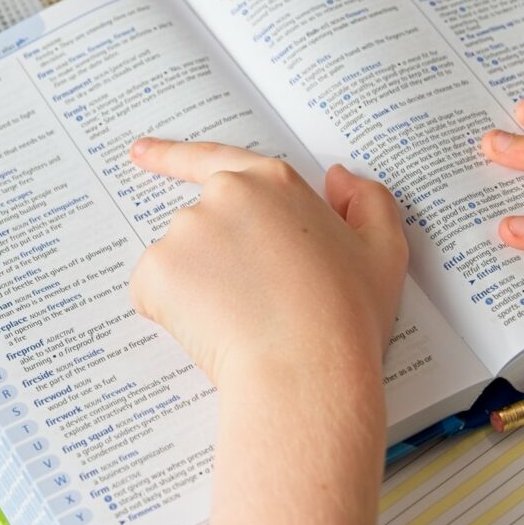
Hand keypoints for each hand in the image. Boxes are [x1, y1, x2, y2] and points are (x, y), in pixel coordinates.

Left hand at [128, 140, 407, 400]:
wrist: (306, 370)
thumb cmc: (348, 317)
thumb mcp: (384, 250)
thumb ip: (368, 201)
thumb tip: (338, 178)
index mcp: (273, 181)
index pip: (213, 158)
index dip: (172, 157)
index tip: (139, 154)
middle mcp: (224, 194)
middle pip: (203, 226)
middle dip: (216, 262)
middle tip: (252, 304)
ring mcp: (186, 231)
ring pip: (179, 264)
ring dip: (198, 290)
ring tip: (243, 322)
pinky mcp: (157, 271)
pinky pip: (154, 294)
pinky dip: (173, 315)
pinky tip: (213, 332)